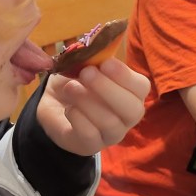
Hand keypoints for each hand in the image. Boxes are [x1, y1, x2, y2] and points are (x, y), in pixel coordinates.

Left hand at [35, 58, 149, 155]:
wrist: (54, 103)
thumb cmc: (78, 81)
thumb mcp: (84, 65)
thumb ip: (94, 59)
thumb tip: (96, 50)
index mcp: (132, 93)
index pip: (141, 88)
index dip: (125, 76)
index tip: (105, 63)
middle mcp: (127, 116)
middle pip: (132, 109)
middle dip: (108, 89)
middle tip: (86, 73)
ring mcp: (111, 134)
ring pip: (110, 123)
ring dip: (88, 101)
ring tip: (70, 87)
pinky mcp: (91, 146)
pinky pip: (90, 135)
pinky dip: (78, 118)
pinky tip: (68, 108)